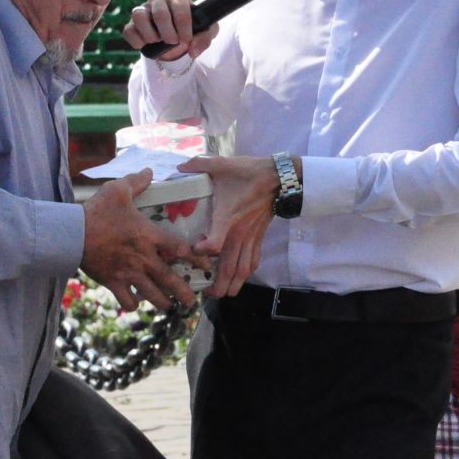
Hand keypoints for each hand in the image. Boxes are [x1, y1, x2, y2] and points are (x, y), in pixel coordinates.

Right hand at [82, 169, 198, 311]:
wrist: (71, 233)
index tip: (205, 266)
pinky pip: (127, 300)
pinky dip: (133, 304)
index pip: (181, 249)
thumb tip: (150, 171)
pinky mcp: (113, 282)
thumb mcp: (117, 190)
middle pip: (170, 280)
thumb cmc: (97, 211)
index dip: (197, 259)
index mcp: (149, 236)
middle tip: (191, 301)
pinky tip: (136, 302)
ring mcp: (128, 273)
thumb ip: (137, 181)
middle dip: (184, 294)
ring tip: (169, 306)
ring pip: (152, 295)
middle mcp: (143, 258)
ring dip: (163, 303)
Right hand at [122, 0, 220, 61]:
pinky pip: (128, 30)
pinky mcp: (131, 23)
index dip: (184, 27)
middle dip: (168, 33)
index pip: (179, 7)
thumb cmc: (192, 29)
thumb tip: (193, 50)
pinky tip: (147, 45)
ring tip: (158, 41)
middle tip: (173, 42)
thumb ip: (205, 38)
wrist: (176, 38)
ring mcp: (142, 9)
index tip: (186, 40)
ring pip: (138, 16)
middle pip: (160, 13)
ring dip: (151, 35)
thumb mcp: (206, 31)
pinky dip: (138, 41)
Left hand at [178, 154, 278, 296]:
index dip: (202, 252)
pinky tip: (240, 278)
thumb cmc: (249, 173)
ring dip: (234, 284)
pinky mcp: (258, 237)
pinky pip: (254, 260)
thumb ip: (198, 164)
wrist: (278, 178)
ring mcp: (250, 237)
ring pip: (243, 269)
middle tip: (208, 293)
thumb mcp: (221, 165)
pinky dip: (246, 273)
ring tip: (223, 293)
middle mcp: (238, 233)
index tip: (194, 249)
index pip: (214, 244)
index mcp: (227, 218)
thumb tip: (179, 165)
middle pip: (229, 267)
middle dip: (219, 285)